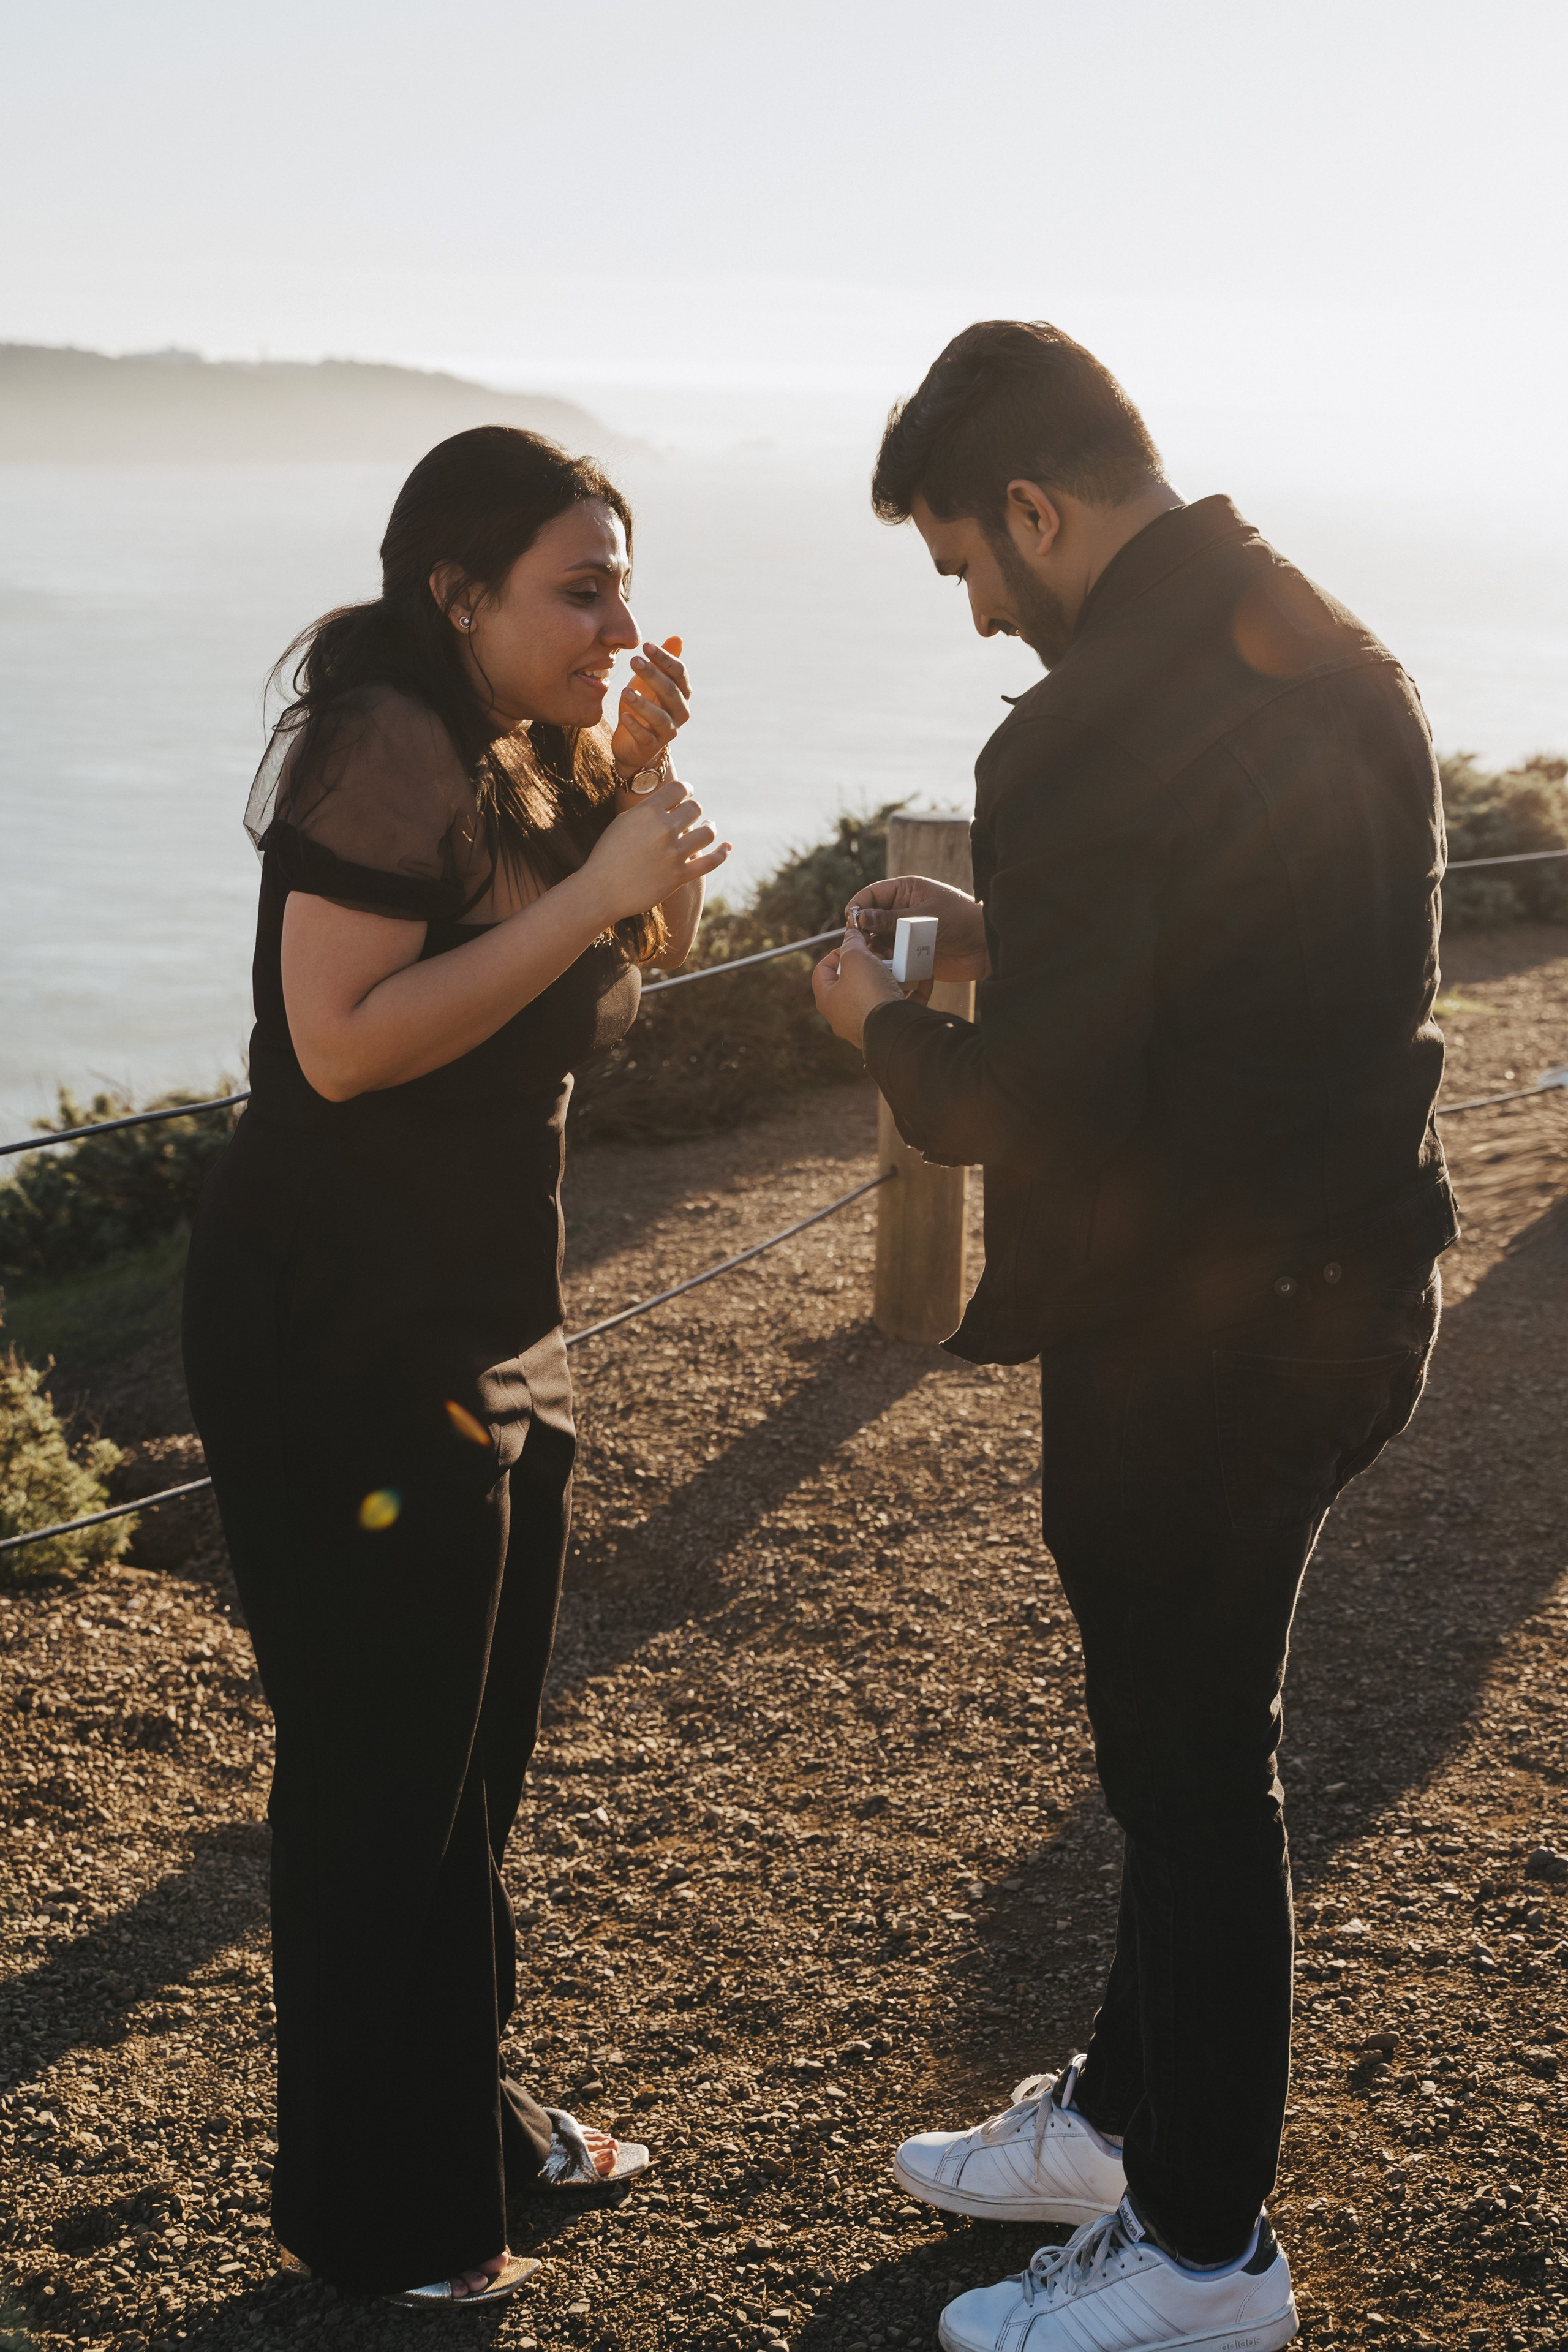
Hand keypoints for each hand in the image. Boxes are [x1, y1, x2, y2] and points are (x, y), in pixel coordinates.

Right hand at [581, 771, 729, 925]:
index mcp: (648, 812)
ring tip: (708, 827)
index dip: (686, 789)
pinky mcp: (680, 876)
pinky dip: (722, 853)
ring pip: (707, 832)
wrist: (601, 890)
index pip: (679, 789)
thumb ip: (646, 811)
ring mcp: (674, 854)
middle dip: (694, 810)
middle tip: (691, 814)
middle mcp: (663, 830)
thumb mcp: (623, 823)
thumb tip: (667, 801)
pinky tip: (726, 847)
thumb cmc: (607, 855)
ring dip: (709, 827)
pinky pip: (711, 861)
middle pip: (695, 808)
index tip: (687, 793)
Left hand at [611, 637, 688, 779]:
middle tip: (633, 660)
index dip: (664, 658)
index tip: (646, 645)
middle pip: (670, 691)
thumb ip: (663, 663)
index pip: (679, 672)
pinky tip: (624, 716)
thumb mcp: (651, 682)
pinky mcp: (652, 747)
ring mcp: (668, 731)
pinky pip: (645, 737)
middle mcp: (680, 712)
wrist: (634, 743)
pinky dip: (635, 726)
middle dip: (653, 675)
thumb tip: (678, 638)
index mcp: (682, 693)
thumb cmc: (644, 706)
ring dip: (642, 703)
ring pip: (659, 716)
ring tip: (625, 691)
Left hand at [811, 926, 906, 1049]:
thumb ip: (851, 943)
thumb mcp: (855, 958)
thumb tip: (851, 936)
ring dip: (893, 974)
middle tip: (881, 952)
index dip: (836, 952)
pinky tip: (923, 976)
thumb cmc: (868, 995)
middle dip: (871, 962)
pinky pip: (903, 1004)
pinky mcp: (892, 1028)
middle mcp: (845, 1015)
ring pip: (880, 992)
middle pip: (855, 980)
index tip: (854, 944)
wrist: (894, 1028)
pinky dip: (914, 989)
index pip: (823, 971)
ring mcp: (869, 1023)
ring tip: (902, 961)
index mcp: (828, 1000)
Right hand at [844, 874, 989, 981]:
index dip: (859, 906)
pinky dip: (885, 962)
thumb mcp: (924, 916)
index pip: (872, 894)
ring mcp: (905, 932)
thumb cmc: (961, 922)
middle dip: (863, 931)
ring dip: (874, 949)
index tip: (852, 922)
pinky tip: (888, 966)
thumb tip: (860, 917)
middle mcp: (902, 910)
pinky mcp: (910, 953)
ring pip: (877, 940)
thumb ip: (891, 918)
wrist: (986, 948)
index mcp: (906, 891)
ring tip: (878, 956)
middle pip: (870, 918)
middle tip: (861, 944)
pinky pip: (890, 957)